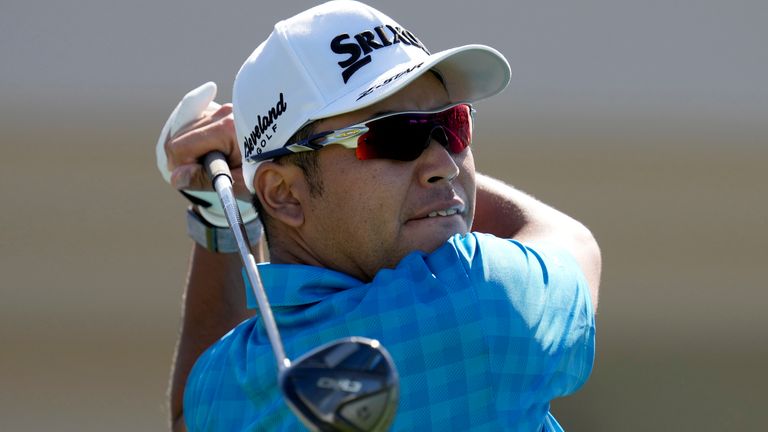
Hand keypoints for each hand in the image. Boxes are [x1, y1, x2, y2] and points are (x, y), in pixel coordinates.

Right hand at [156, 82, 256, 224]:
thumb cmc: (265, 174)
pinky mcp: (226, 110)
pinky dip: (200, 139)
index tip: (193, 179)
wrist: (290, 162)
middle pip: (180, 135)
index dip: (180, 167)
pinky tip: (217, 152)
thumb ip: (204, 179)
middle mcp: (224, 113)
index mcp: (226, 129)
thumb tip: (176, 177)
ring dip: (193, 148)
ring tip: (217, 163)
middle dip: (186, 157)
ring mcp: (225, 109)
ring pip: (187, 128)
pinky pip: (198, 123)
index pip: (180, 146)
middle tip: (205, 173)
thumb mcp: (236, 182)